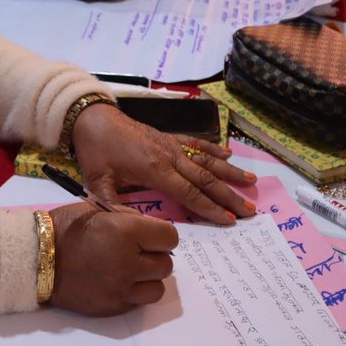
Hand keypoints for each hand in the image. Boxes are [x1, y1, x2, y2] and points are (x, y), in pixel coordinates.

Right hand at [49, 202, 176, 315]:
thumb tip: (151, 230)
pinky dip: (134, 292)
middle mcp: (129, 262)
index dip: (161, 234)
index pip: (170, 237)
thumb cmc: (64, 229)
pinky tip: (117, 282)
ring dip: (148, 278)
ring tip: (130, 270)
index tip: (149, 235)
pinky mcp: (114, 307)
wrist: (34, 260)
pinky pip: (139, 301)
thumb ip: (128, 218)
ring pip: (158, 287)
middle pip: (166, 263)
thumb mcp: (97, 210)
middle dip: (154, 255)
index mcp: (126, 232)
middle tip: (136, 251)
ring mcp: (122, 288)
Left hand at [71, 102, 255, 223]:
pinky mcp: (169, 137)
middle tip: (250, 211)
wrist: (93, 117)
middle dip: (229, 196)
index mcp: (156, 170)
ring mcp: (172, 144)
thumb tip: (132, 227)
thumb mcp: (97, 182)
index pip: (190, 194)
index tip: (229, 221)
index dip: (210, 209)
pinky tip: (229, 155)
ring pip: (207, 160)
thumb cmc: (95, 150)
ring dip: (230, 172)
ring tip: (252, 183)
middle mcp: (170, 156)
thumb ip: (113, 207)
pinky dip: (214, 150)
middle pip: (206, 179)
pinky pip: (197, 144)